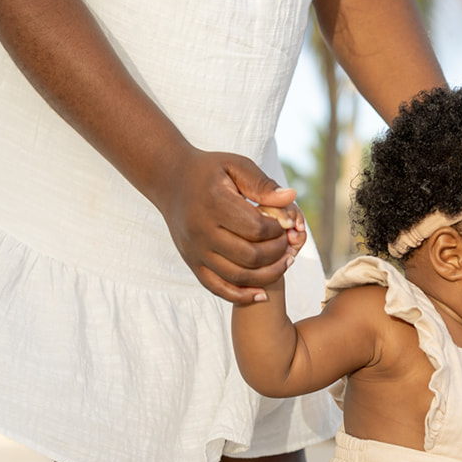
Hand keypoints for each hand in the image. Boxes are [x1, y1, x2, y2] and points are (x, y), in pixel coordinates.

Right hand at [153, 149, 307, 302]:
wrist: (169, 180)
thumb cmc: (210, 171)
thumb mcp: (236, 166)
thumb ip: (263, 184)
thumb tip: (292, 197)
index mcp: (214, 203)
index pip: (257, 228)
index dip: (279, 230)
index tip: (286, 224)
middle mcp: (201, 230)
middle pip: (250, 256)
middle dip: (277, 253)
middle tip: (289, 246)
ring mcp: (195, 250)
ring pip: (237, 276)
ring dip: (267, 275)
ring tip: (284, 263)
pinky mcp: (191, 262)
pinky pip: (218, 287)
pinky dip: (241, 295)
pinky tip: (262, 292)